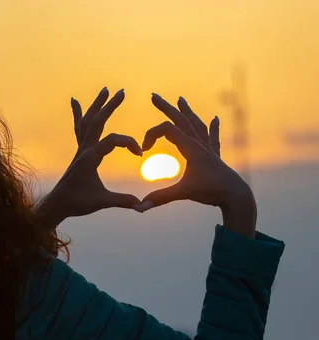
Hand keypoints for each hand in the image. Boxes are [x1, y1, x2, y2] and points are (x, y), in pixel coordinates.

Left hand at [33, 87, 142, 229]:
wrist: (57, 204)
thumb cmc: (77, 202)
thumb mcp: (101, 202)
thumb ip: (122, 201)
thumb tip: (142, 205)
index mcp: (89, 158)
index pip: (113, 141)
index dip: (129, 143)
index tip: (140, 154)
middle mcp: (83, 149)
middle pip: (97, 122)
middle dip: (110, 106)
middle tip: (122, 92)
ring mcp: (80, 149)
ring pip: (87, 122)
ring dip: (96, 105)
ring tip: (105, 90)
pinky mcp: (79, 152)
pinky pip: (78, 129)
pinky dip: (78, 114)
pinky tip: (74, 102)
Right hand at [134, 93, 256, 237]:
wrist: (237, 195)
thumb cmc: (211, 192)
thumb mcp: (183, 193)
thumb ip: (161, 198)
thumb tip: (139, 207)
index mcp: (191, 148)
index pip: (166, 130)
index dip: (150, 136)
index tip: (143, 151)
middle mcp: (199, 144)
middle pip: (180, 120)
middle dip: (166, 107)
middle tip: (154, 96)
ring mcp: (208, 149)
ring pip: (196, 125)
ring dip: (186, 112)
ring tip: (181, 100)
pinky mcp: (215, 157)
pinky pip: (212, 137)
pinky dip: (213, 127)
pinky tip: (216, 119)